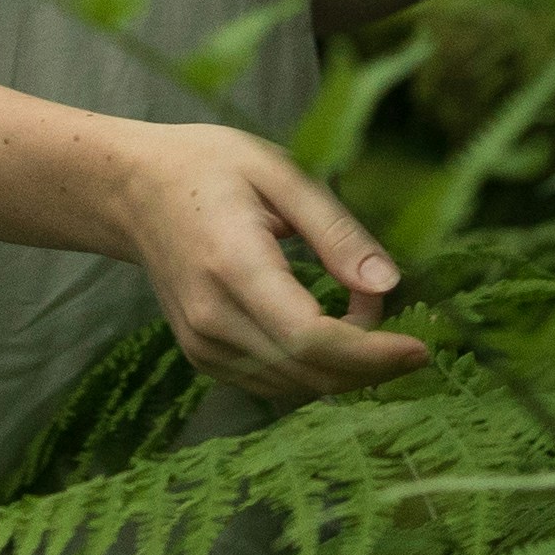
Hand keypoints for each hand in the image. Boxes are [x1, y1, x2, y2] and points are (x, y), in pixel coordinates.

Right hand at [107, 123, 430, 401]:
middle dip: (370, 360)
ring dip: (345, 364)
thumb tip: (389, 285)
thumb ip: (336, 231)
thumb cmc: (209, 168)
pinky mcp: (203, 357)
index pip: (309, 337)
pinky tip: (328, 327)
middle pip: (308, 372)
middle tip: (398, 315)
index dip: (372, 354)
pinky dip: (314, 367)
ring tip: (359, 307)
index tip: (421, 347)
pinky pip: (274, 383)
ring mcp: (202, 344)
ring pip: (296, 386)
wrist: (133, 190)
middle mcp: (212, 318)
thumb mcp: (280, 173)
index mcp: (232, 265)